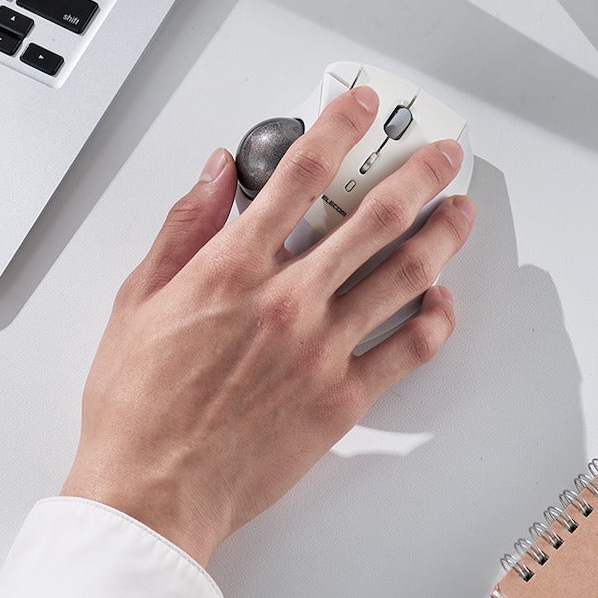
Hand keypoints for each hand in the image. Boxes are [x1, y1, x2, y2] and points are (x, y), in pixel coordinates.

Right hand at [61, 85, 475, 564]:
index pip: (299, 176)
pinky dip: (434, 320)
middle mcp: (287, 301)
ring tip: (458, 211)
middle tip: (440, 154)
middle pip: (373, 217)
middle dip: (416, 173)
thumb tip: (214, 174)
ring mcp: (321, 349)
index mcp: (232, 270)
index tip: (356, 106)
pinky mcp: (342, 398)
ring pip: (403, 274)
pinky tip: (441, 301)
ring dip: (440, 234)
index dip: (336, 129)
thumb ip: (184, 227)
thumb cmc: (139, 405)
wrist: (154, 491)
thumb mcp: (138, 298)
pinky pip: (407, 350)